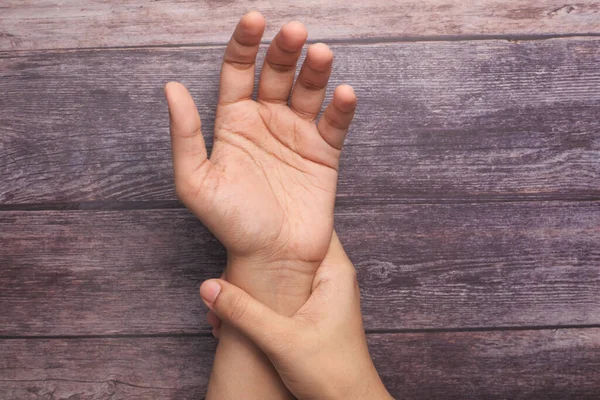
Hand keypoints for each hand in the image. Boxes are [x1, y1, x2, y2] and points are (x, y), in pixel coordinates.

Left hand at [164, 12, 356, 306]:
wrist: (272, 258)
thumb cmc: (231, 223)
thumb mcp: (196, 181)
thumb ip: (184, 134)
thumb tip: (171, 86)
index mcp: (233, 123)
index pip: (237, 72)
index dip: (245, 44)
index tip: (254, 19)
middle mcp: (265, 123)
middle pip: (275, 74)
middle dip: (283, 50)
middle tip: (294, 32)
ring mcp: (296, 136)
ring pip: (308, 91)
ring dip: (315, 70)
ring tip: (320, 54)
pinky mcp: (324, 154)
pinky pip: (335, 124)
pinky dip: (341, 108)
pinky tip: (343, 94)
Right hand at [200, 233, 392, 399]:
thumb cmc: (331, 372)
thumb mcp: (281, 340)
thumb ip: (244, 312)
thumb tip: (209, 287)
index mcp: (334, 271)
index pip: (310, 226)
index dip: (281, 221)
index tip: (251, 220)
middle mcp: (332, 276)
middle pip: (291, 249)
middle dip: (258, 256)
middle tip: (227, 263)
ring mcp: (323, 293)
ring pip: (285, 272)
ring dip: (256, 281)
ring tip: (226, 295)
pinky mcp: (314, 309)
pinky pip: (285, 290)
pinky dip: (263, 297)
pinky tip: (238, 314)